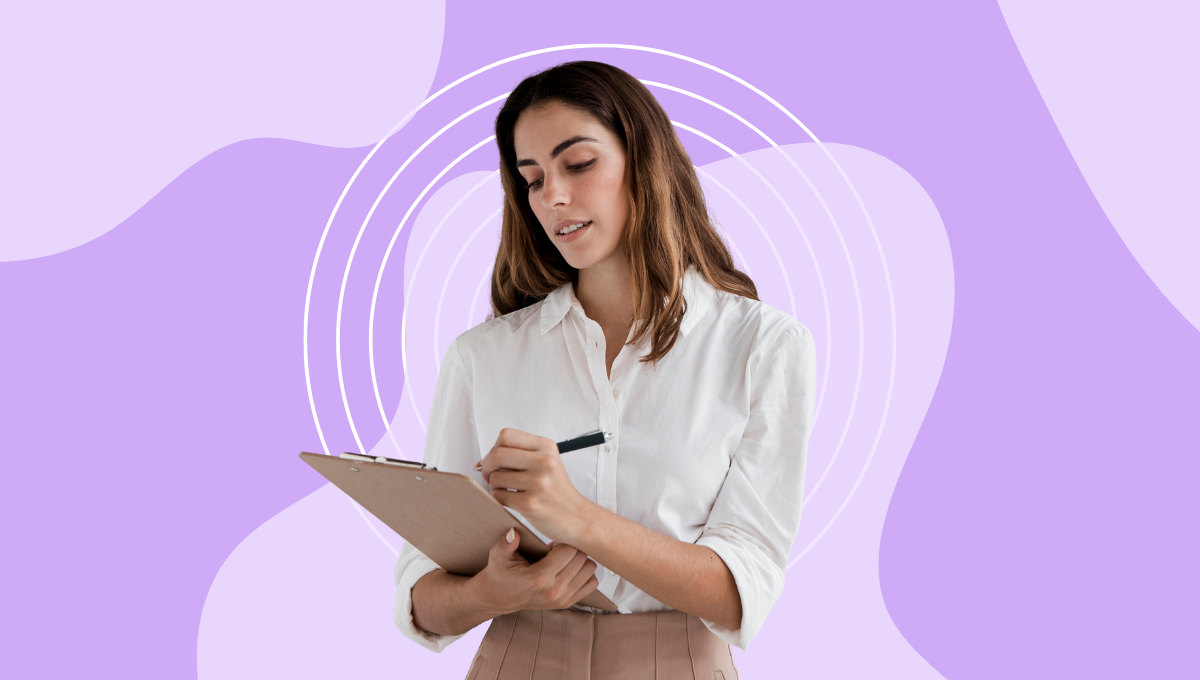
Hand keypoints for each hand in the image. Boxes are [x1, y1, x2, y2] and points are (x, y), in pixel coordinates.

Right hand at [470, 528, 599, 613]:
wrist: (499, 597)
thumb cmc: (500, 573)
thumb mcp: (498, 556)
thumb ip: (506, 543)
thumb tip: (513, 533)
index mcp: (539, 578)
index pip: (569, 551)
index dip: (563, 541)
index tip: (552, 542)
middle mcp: (554, 591)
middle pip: (582, 559)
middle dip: (573, 549)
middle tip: (558, 549)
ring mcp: (562, 599)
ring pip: (590, 570)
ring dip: (580, 560)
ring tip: (563, 559)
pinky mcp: (567, 603)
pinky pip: (591, 583)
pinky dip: (584, 573)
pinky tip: (569, 569)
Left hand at [479, 427, 592, 543]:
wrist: (577, 516)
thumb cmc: (556, 490)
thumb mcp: (547, 462)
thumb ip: (520, 454)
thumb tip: (483, 460)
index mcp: (546, 447)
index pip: (506, 435)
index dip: (494, 447)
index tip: (495, 460)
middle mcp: (544, 462)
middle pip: (497, 455)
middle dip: (487, 467)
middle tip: (491, 476)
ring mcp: (538, 483)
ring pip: (495, 477)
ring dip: (495, 486)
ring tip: (509, 491)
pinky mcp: (530, 504)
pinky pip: (499, 496)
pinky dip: (500, 499)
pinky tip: (513, 501)